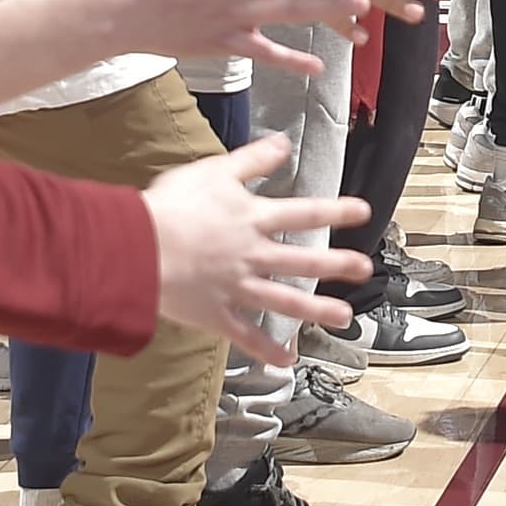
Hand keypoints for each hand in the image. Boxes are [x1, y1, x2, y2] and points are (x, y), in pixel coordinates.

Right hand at [143, 135, 370, 366]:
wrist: (139, 247)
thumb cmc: (170, 206)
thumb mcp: (214, 171)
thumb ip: (251, 160)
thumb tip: (283, 143)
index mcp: (253, 219)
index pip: (304, 213)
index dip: (336, 211)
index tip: (364, 212)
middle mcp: (253, 254)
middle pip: (303, 261)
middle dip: (338, 265)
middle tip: (366, 269)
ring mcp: (237, 287)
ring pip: (285, 301)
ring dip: (317, 310)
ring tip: (345, 317)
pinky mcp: (216, 314)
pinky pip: (247, 336)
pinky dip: (267, 351)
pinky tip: (287, 362)